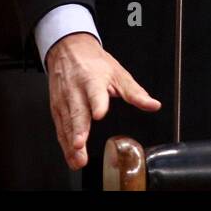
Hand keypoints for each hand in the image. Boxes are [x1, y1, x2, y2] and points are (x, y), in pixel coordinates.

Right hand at [46, 32, 160, 170]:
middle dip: (78, 130)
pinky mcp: (56, 108)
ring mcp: (64, 100)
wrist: (69, 51)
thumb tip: (153, 105)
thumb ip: (135, 93)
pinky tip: (71, 156)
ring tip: (77, 159)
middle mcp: (76, 91)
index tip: (99, 114)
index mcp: (93, 80)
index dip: (98, 103)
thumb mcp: (119, 73)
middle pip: (77, 112)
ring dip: (70, 143)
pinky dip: (64, 144)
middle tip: (80, 145)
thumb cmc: (95, 63)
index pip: (96, 92)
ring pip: (66, 124)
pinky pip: (60, 128)